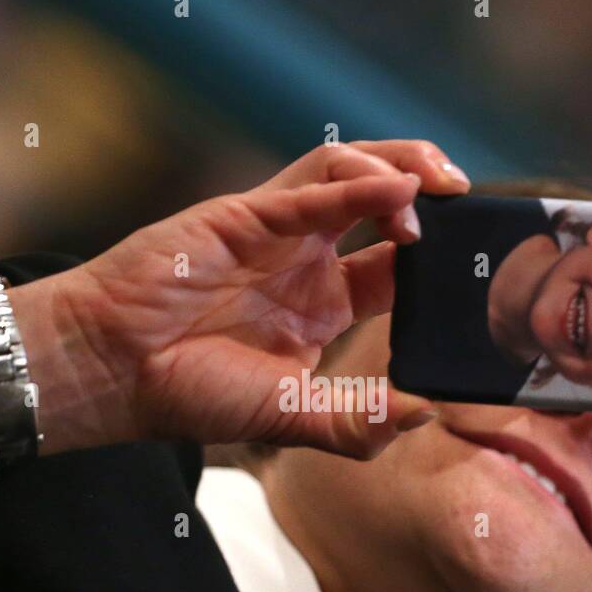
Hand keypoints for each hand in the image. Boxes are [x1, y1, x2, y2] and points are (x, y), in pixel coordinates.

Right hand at [10, 140, 469, 457]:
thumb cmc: (191, 393)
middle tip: (473, 206)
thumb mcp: (290, 417)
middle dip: (435, 196)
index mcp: (323, 306)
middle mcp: (306, 262)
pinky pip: (308, 186)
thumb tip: (426, 414)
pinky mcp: (244, 212)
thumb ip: (355, 420)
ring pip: (352, 174)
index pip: (399, 269)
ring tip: (441, 189)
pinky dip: (355, 183)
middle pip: (386, 207)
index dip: (440, 262)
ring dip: (403, 171)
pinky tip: (395, 190)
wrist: (112, 371)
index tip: (479, 267)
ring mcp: (277, 232)